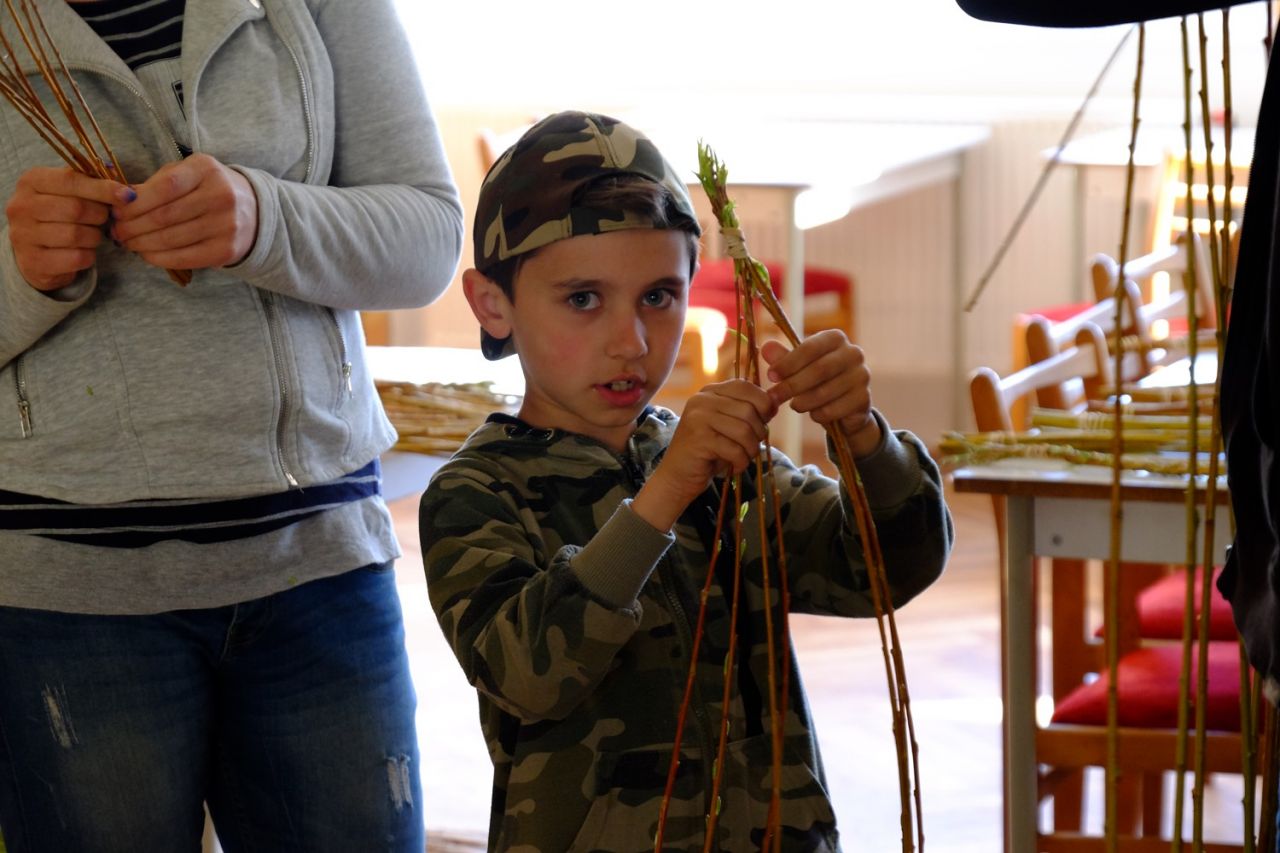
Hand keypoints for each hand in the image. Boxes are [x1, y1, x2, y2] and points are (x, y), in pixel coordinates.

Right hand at [6, 167, 133, 290]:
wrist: (34, 250)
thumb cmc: (57, 215)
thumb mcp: (67, 192)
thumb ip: (90, 183)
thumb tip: (121, 183)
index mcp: (31, 182)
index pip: (70, 180)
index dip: (103, 188)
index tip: (128, 196)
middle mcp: (21, 206)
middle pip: (76, 209)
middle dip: (99, 215)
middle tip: (103, 218)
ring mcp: (24, 235)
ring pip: (76, 235)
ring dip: (94, 236)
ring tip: (92, 235)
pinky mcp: (33, 262)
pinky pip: (76, 257)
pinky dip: (89, 255)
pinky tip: (84, 250)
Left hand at [111, 153, 258, 270]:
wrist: (254, 212)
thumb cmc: (209, 189)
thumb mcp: (188, 174)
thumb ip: (157, 183)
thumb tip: (119, 200)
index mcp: (206, 170)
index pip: (165, 187)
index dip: (135, 202)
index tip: (117, 211)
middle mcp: (220, 196)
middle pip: (164, 216)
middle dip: (132, 226)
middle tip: (117, 231)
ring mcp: (226, 225)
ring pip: (170, 239)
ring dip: (141, 244)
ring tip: (128, 243)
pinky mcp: (226, 250)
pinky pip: (184, 258)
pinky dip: (159, 258)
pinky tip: (147, 254)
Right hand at [631, 379, 775, 530]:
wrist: (678, 476)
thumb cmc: (708, 452)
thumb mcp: (730, 427)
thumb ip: (750, 413)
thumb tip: (776, 403)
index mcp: (710, 392)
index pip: (746, 386)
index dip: (763, 403)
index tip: (766, 421)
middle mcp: (702, 400)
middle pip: (749, 410)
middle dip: (759, 433)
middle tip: (751, 447)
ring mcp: (698, 418)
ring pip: (744, 430)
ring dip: (751, 450)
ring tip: (743, 458)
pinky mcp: (699, 439)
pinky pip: (735, 449)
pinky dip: (741, 462)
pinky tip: (734, 467)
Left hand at [762, 329, 880, 456]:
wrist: (845, 407)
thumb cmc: (817, 381)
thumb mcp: (798, 368)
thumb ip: (783, 359)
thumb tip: (766, 348)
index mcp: (835, 338)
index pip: (810, 347)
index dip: (788, 362)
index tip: (771, 376)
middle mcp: (853, 353)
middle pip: (819, 370)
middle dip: (792, 385)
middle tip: (774, 396)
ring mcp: (862, 376)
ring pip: (826, 391)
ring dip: (804, 402)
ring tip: (794, 406)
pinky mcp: (864, 399)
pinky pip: (835, 409)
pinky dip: (819, 414)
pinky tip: (814, 413)